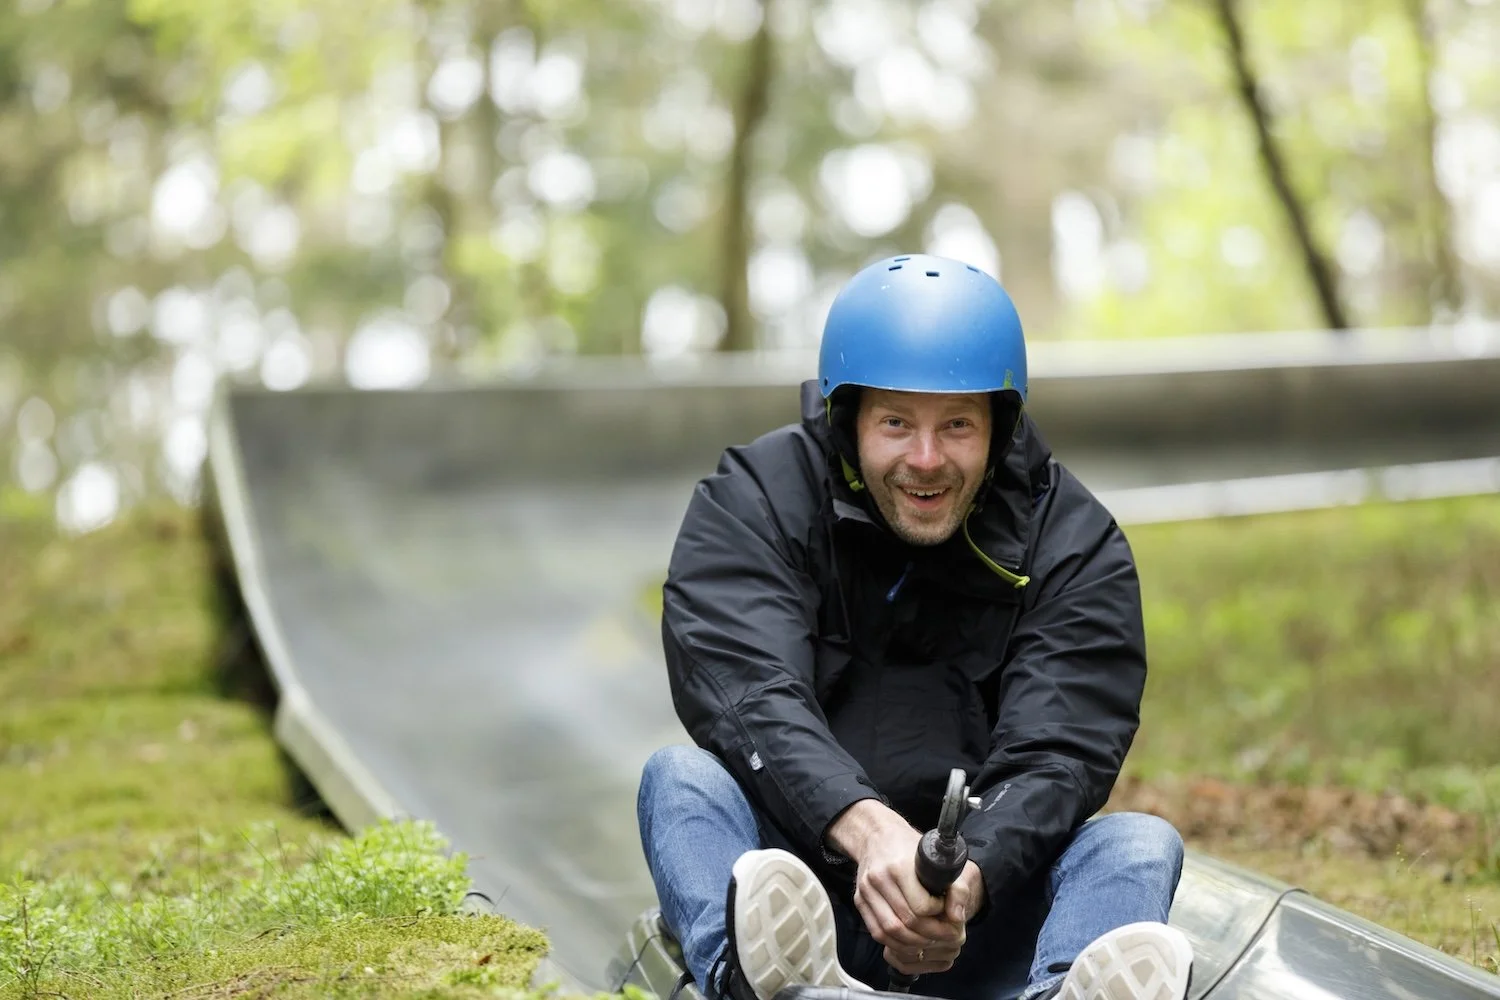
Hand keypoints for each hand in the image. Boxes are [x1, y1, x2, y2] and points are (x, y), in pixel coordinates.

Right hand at [826, 802, 967, 973]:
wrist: (876, 835)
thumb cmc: (910, 848)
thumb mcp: (938, 859)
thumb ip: (957, 888)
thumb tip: (957, 918)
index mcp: (899, 866)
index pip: (921, 906)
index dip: (938, 916)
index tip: (947, 913)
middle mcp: (879, 878)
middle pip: (906, 921)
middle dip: (930, 935)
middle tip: (946, 936)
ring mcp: (866, 891)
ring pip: (889, 931)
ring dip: (912, 943)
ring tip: (929, 941)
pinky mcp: (859, 900)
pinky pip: (876, 932)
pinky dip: (895, 943)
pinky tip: (910, 942)